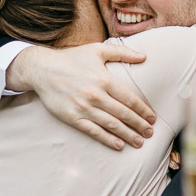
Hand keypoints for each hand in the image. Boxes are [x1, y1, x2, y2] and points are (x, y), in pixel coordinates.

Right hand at [9, 43, 154, 149]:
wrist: (41, 69)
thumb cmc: (72, 58)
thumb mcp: (97, 50)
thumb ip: (123, 53)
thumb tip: (145, 56)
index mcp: (104, 80)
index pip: (130, 99)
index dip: (143, 110)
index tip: (153, 118)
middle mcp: (96, 95)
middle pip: (124, 114)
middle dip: (139, 125)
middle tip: (150, 133)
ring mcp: (83, 108)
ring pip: (111, 125)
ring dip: (127, 135)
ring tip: (139, 142)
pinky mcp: (72, 117)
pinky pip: (93, 131)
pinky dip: (107, 139)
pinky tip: (118, 145)